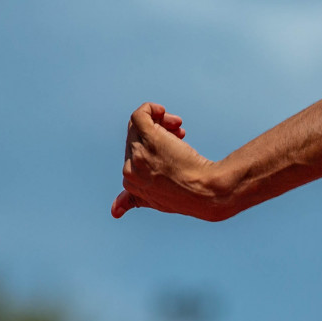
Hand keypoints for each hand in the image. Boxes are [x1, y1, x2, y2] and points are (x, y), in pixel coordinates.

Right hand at [111, 103, 220, 218]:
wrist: (207, 193)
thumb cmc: (191, 196)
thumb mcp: (158, 201)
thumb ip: (136, 201)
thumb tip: (114, 211)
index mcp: (131, 182)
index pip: (133, 153)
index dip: (153, 147)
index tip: (173, 150)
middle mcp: (130, 168)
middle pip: (137, 138)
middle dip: (159, 133)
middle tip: (180, 134)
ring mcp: (138, 152)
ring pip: (139, 126)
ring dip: (160, 122)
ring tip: (179, 129)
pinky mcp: (148, 137)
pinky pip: (140, 114)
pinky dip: (150, 108)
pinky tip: (163, 111)